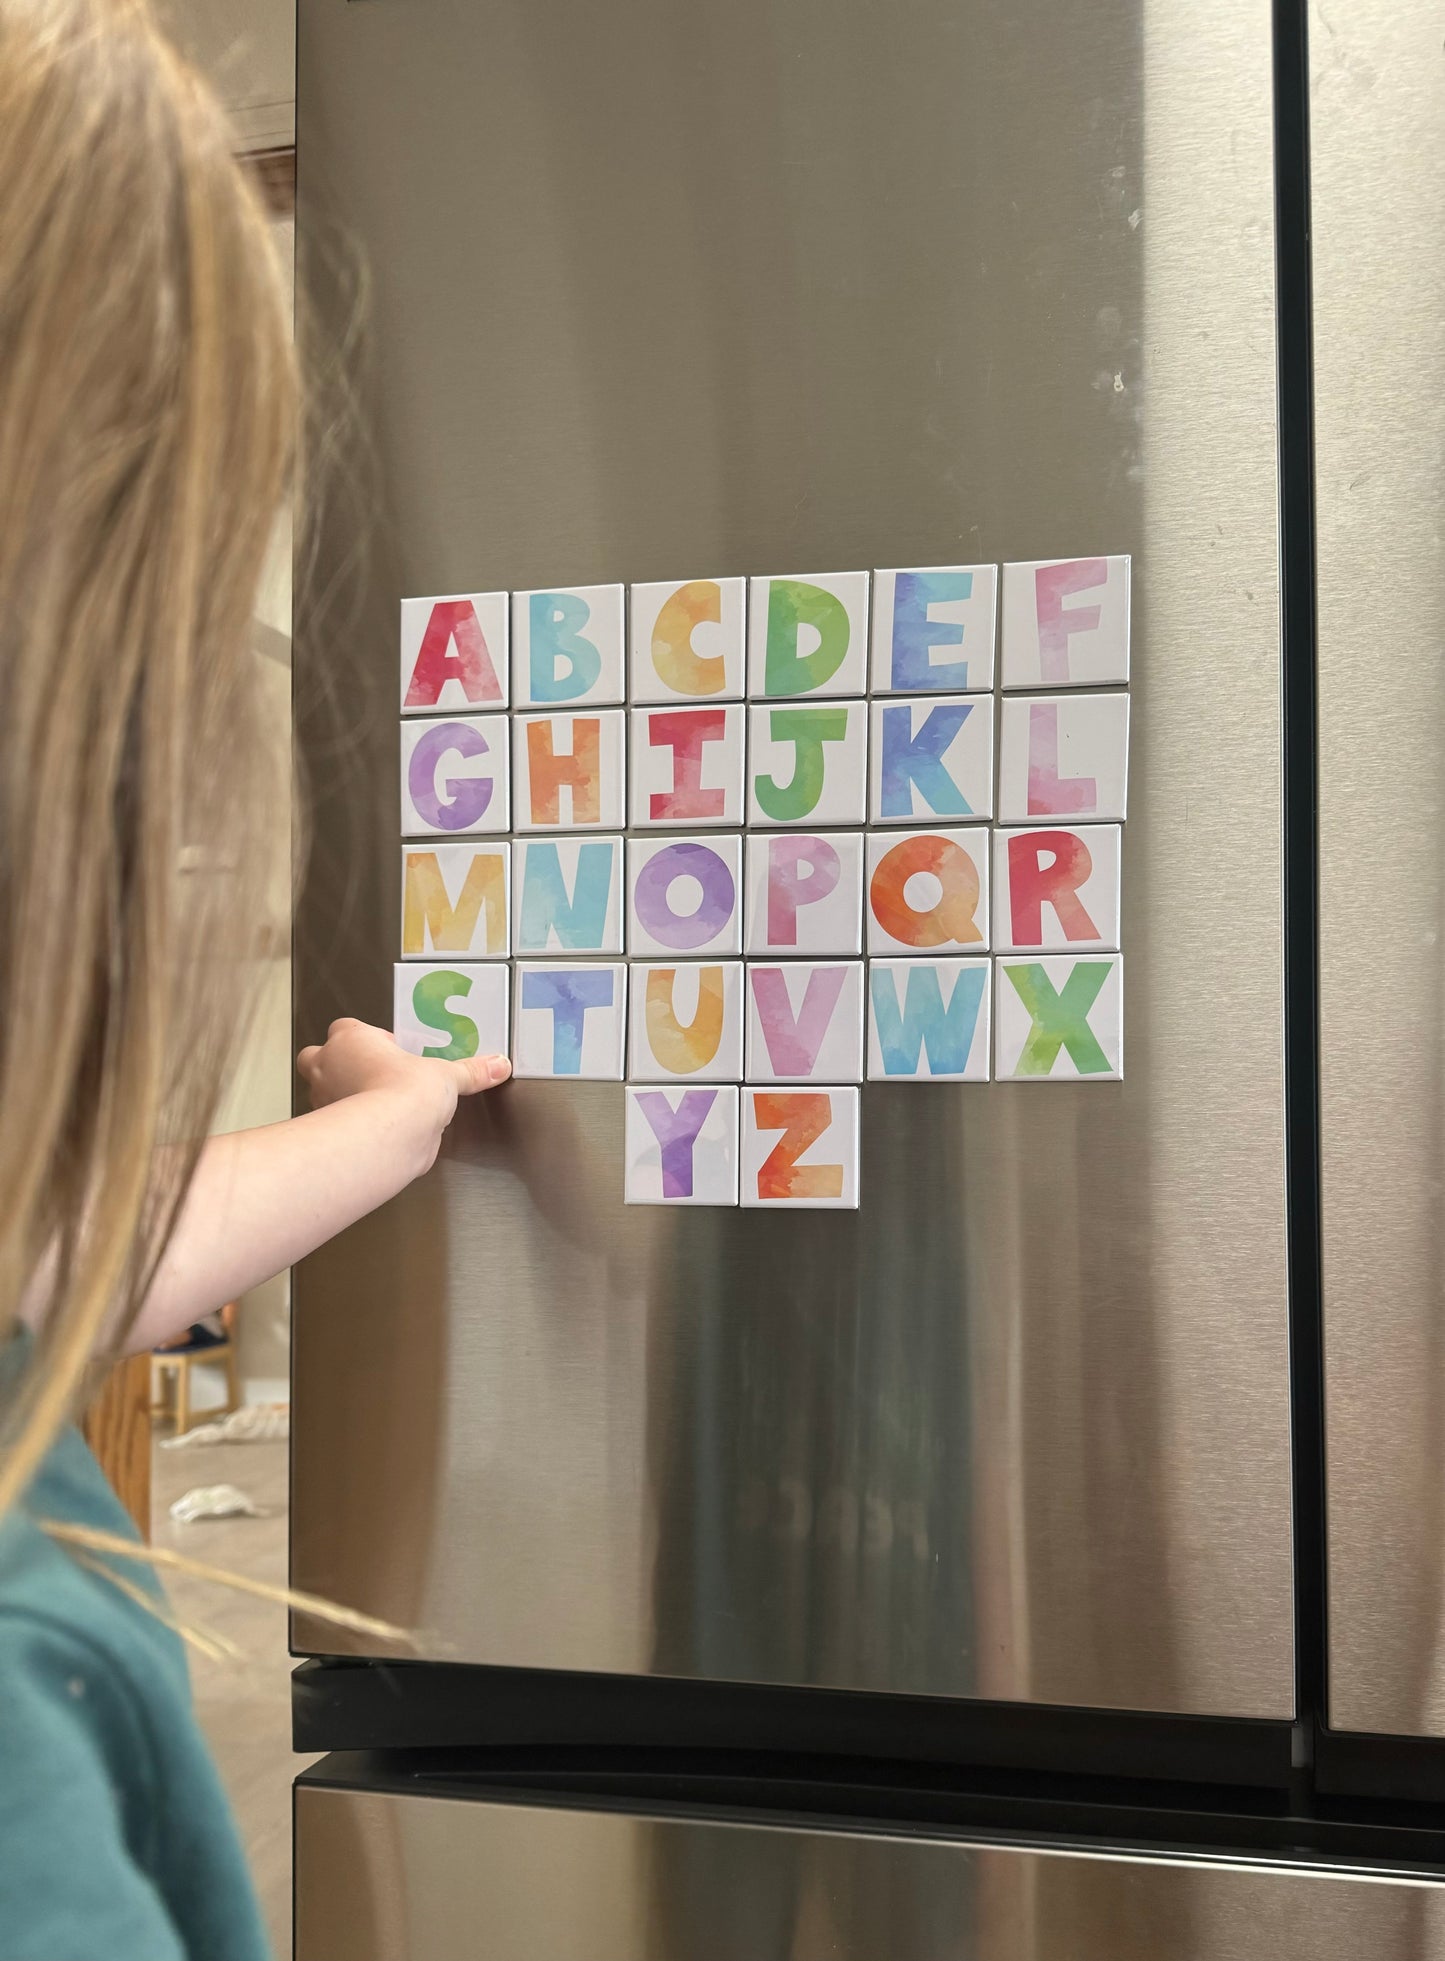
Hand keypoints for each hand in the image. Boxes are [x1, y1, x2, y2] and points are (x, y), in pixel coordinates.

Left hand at [297, 1017, 510, 1174]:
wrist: (390, 1134)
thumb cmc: (405, 1092)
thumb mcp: (448, 1076)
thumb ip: (470, 1071)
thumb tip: (496, 1065)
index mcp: (351, 1039)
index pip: (348, 1027)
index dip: (369, 1039)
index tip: (391, 1050)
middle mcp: (328, 1064)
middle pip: (318, 1056)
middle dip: (339, 1065)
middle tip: (369, 1073)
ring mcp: (321, 1097)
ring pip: (321, 1090)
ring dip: (341, 1095)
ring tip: (371, 1104)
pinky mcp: (326, 1128)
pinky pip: (333, 1120)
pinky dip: (348, 1123)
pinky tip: (370, 1130)